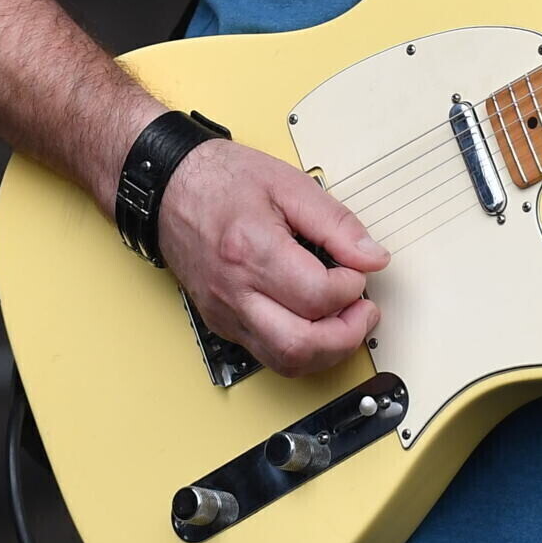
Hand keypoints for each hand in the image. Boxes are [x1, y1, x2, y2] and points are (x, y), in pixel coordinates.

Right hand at [157, 140, 387, 378]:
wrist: (170, 187)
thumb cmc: (221, 180)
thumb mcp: (288, 184)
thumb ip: (336, 223)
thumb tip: (371, 257)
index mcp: (252, 250)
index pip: (317, 296)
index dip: (352, 288)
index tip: (357, 271)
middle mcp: (234, 291)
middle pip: (299, 345)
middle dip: (346, 336)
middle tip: (363, 311)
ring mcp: (225, 313)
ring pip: (284, 362)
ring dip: (326, 351)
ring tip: (345, 321)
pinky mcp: (221, 322)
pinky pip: (267, 353)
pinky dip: (301, 347)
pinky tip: (316, 323)